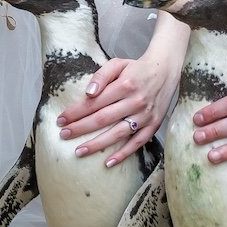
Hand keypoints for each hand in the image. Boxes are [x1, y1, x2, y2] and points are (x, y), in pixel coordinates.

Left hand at [56, 48, 182, 166]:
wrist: (165, 71)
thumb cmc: (136, 69)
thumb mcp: (118, 64)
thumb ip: (101, 75)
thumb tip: (88, 93)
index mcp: (125, 85)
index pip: (95, 102)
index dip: (76, 112)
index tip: (61, 119)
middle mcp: (135, 101)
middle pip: (103, 119)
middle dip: (80, 128)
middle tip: (63, 135)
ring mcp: (145, 116)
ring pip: (118, 133)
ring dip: (97, 144)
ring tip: (79, 151)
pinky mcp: (153, 125)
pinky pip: (137, 143)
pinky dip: (124, 154)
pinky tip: (108, 162)